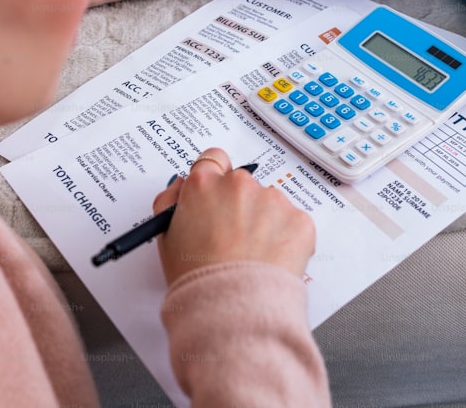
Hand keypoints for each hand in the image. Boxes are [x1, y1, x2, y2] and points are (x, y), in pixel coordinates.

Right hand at [152, 148, 315, 284]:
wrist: (234, 307)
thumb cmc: (196, 278)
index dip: (215, 179)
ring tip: (252, 257)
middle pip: (242, 184)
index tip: (217, 196)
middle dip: (240, 205)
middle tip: (233, 239)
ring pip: (270, 203)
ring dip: (264, 222)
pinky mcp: (299, 220)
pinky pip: (292, 223)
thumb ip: (170, 202)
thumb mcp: (165, 238)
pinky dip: (286, 239)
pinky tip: (270, 261)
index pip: (213, 159)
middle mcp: (239, 184)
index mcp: (204, 185)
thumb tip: (181, 185)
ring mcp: (273, 200)